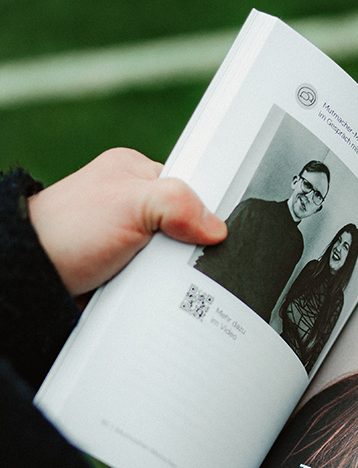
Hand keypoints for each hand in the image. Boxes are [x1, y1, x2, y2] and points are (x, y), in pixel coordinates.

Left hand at [27, 147, 226, 297]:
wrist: (32, 276)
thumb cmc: (66, 230)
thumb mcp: (130, 204)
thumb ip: (178, 204)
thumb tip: (215, 227)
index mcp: (136, 174)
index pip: (190, 189)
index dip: (202, 212)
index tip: (209, 234)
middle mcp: (133, 206)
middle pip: (185, 230)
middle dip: (185, 250)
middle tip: (177, 260)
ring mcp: (129, 240)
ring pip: (172, 260)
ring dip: (170, 276)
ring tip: (160, 280)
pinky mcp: (125, 270)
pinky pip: (156, 282)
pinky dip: (156, 292)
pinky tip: (151, 293)